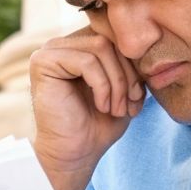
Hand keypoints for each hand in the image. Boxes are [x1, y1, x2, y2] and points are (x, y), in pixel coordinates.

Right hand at [28, 26, 143, 173]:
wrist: (76, 153)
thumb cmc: (100, 123)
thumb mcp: (127, 87)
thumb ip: (132, 61)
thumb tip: (148, 39)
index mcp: (82, 45)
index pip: (117, 36)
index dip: (134, 64)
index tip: (139, 96)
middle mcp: (64, 43)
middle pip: (110, 40)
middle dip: (127, 75)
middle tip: (130, 105)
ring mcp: (50, 51)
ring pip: (101, 48)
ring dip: (117, 82)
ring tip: (116, 109)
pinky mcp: (43, 62)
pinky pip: (87, 62)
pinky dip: (102, 86)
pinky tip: (102, 106)